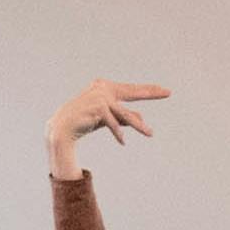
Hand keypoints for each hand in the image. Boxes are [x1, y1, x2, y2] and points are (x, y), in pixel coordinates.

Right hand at [48, 79, 167, 175]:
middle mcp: (103, 89)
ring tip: (150, 133)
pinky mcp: (97, 108)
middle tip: (168, 92)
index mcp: (105, 87)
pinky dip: (117, 133)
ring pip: (124, 113)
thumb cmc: (84, 121)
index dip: (148, 90)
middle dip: (150, 93)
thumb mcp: (107, 118)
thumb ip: (123, 116)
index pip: (131, 89)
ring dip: (137, 126)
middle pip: (132, 92)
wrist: (62, 128)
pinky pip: (113, 123)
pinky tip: (123, 142)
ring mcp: (100, 97)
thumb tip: (141, 118)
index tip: (165, 91)